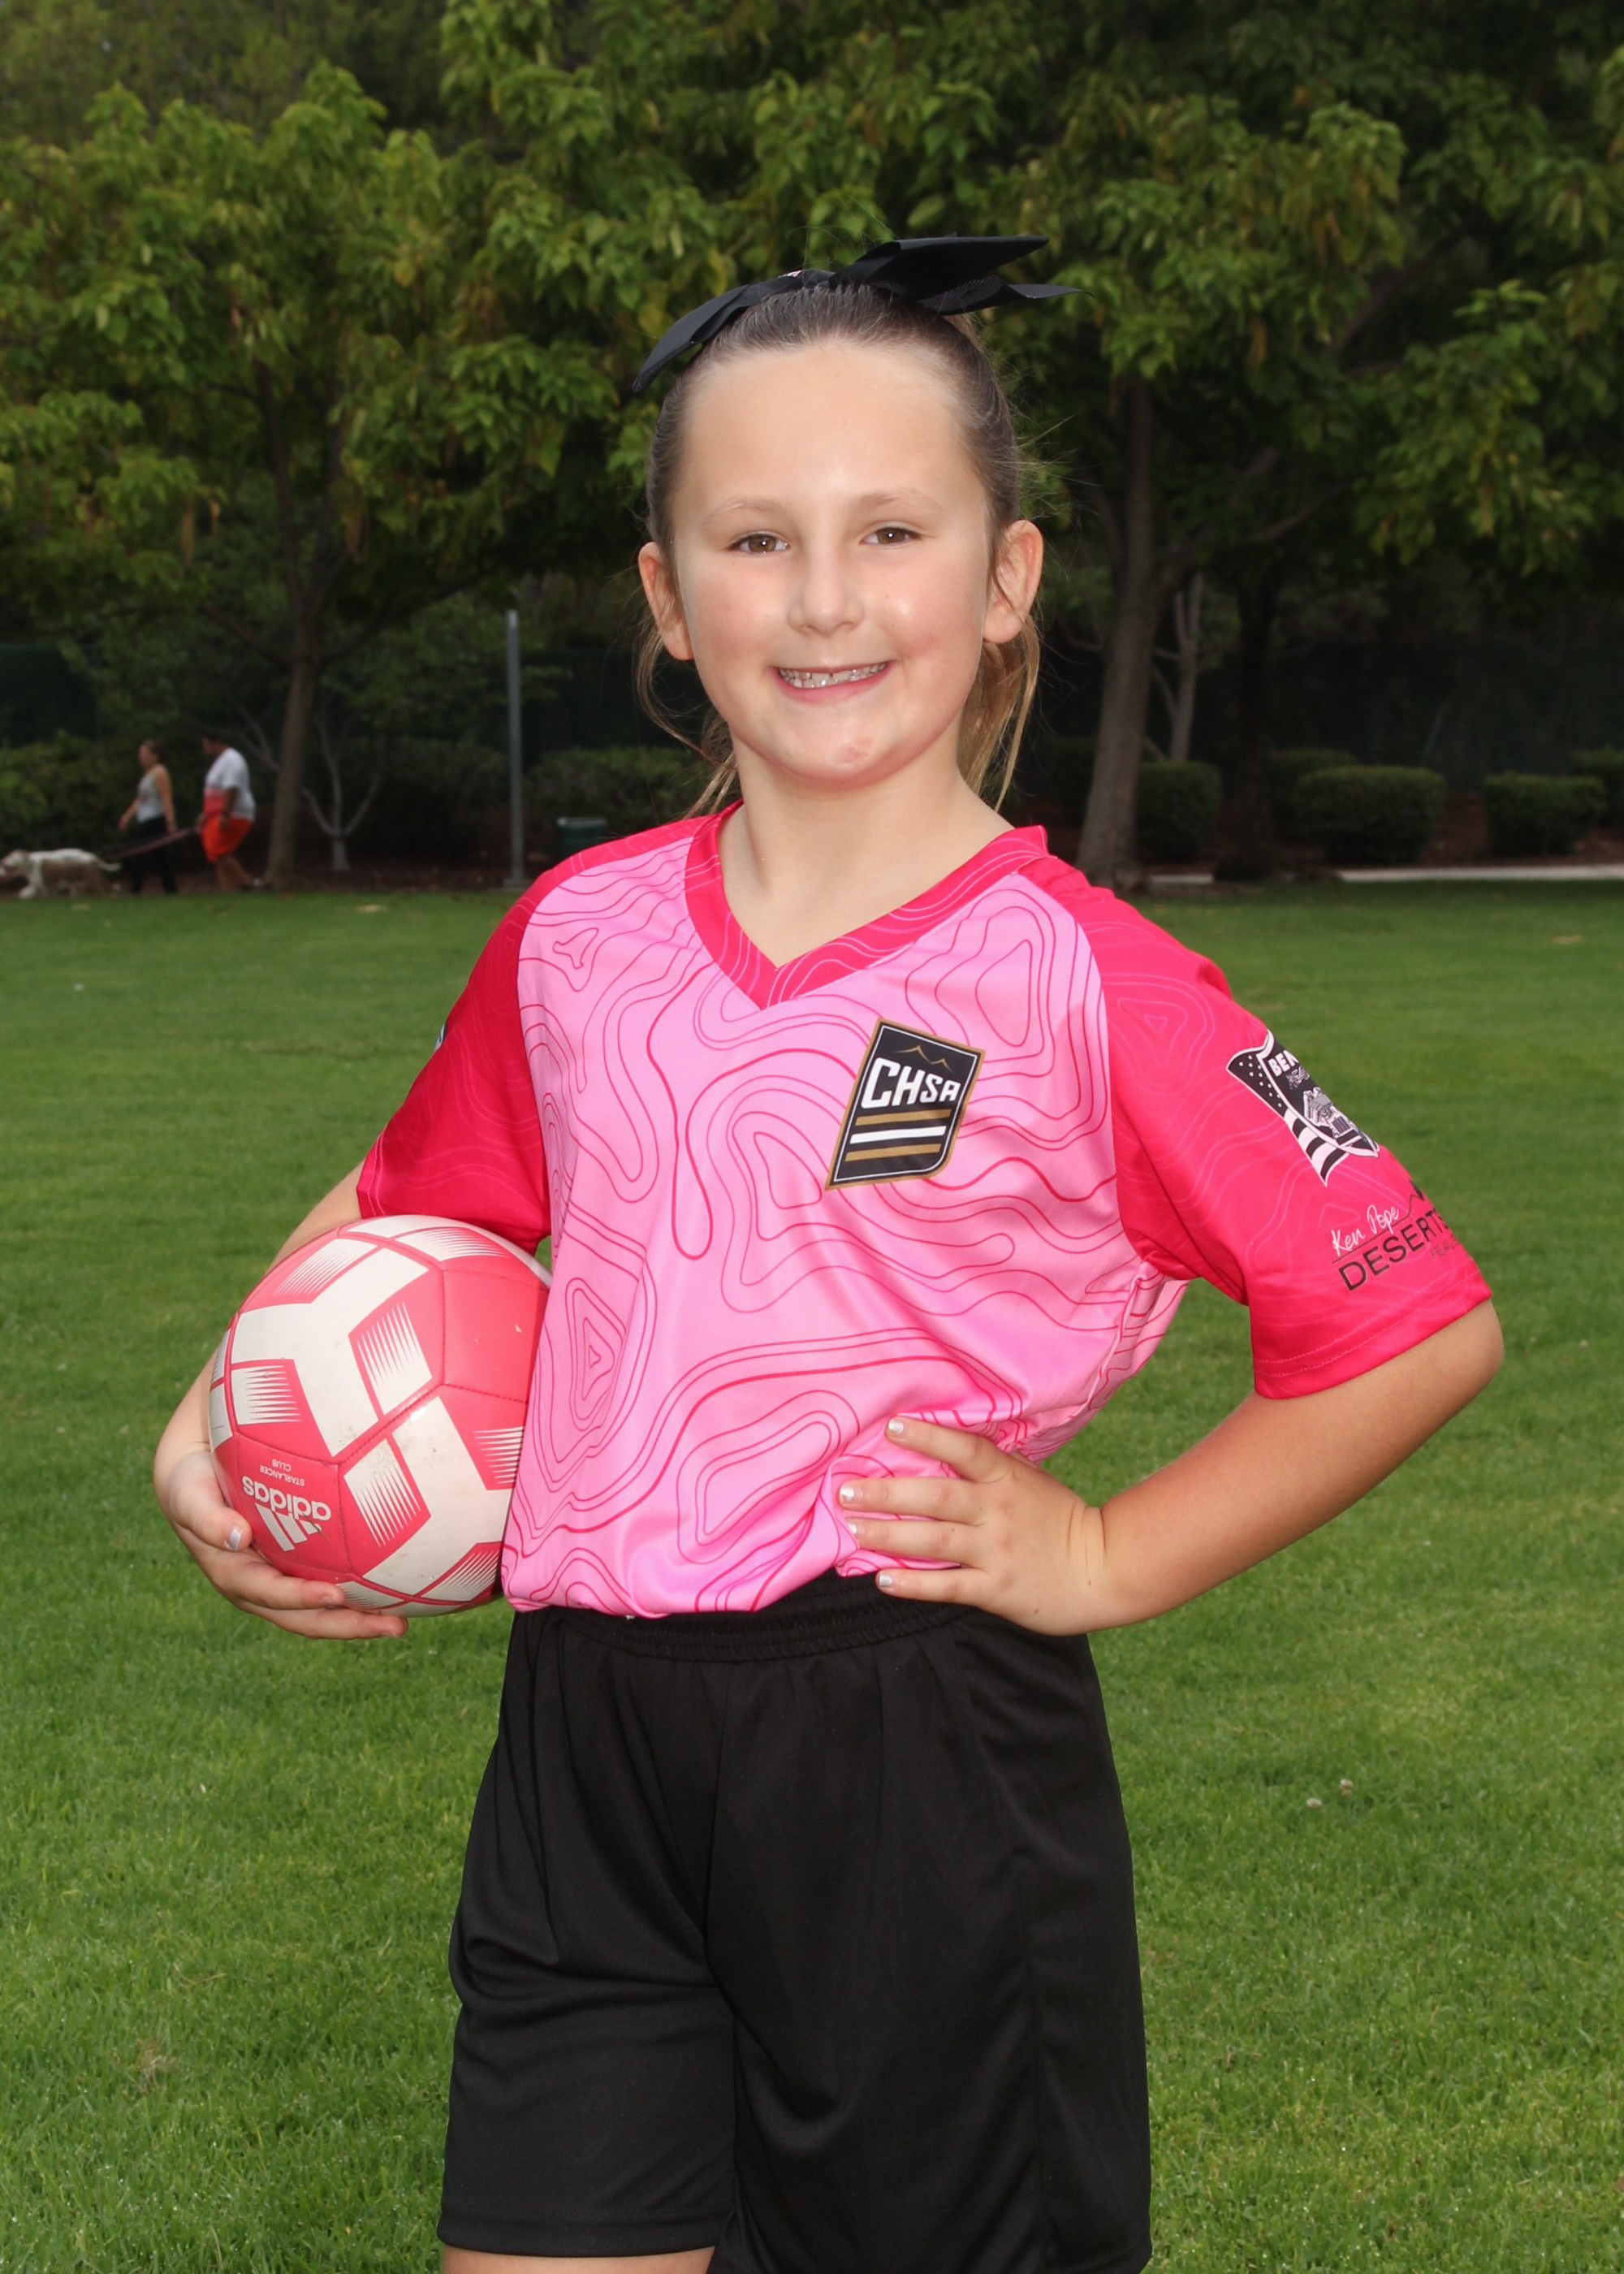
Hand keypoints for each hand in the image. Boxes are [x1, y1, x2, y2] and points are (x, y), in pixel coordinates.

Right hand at [161, 1444, 406, 1640]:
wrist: (196, 1471)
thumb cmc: (192, 1478)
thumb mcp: (188, 1494)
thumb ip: (205, 1517)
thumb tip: (236, 1537)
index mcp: (233, 1576)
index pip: (271, 1595)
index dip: (301, 1599)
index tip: (336, 1597)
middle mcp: (258, 1588)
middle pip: (305, 1617)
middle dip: (348, 1626)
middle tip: (394, 1626)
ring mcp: (279, 1581)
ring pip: (323, 1610)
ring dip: (361, 1619)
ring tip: (404, 1621)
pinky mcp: (295, 1568)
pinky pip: (331, 1583)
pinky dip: (361, 1591)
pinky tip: (399, 1586)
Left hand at [839, 1416, 1104, 1634]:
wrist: (1103, 1569)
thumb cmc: (1058, 1519)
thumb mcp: (1029, 1480)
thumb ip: (989, 1467)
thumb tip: (941, 1443)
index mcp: (1007, 1479)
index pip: (966, 1450)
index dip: (929, 1438)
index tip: (892, 1428)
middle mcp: (998, 1511)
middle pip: (937, 1497)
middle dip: (887, 1493)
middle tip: (845, 1489)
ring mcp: (996, 1551)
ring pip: (935, 1541)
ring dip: (890, 1535)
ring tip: (855, 1528)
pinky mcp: (997, 1589)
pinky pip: (948, 1585)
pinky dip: (914, 1584)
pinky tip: (882, 1580)